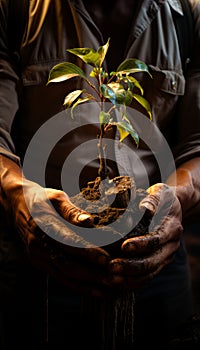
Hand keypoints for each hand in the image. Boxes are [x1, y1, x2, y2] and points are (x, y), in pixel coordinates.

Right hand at [0, 157, 111, 296]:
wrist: (17, 207)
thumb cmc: (41, 199)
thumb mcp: (56, 197)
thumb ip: (71, 211)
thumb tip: (89, 221)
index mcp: (42, 226)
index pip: (67, 242)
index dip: (86, 252)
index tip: (105, 259)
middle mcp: (38, 245)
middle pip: (66, 264)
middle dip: (91, 274)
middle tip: (113, 278)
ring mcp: (37, 257)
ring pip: (64, 276)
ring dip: (88, 284)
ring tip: (110, 288)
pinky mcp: (40, 263)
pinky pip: (61, 278)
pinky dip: (79, 286)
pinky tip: (96, 291)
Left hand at [107, 183, 182, 288]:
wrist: (172, 209)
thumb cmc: (162, 198)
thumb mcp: (160, 193)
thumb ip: (153, 200)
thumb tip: (145, 209)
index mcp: (172, 229)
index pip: (157, 239)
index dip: (141, 244)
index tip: (124, 246)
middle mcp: (171, 247)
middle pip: (152, 262)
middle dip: (130, 266)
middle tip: (110, 267)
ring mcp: (165, 258)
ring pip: (148, 274)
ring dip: (128, 278)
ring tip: (108, 278)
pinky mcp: (157, 264)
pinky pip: (145, 278)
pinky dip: (130, 282)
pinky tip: (113, 282)